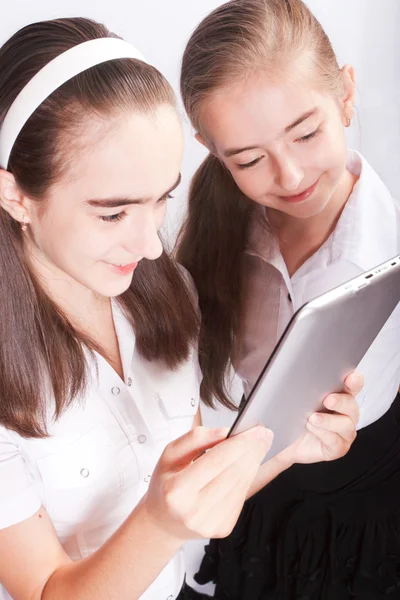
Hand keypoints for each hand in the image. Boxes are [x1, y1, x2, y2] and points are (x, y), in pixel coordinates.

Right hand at [142, 425, 272, 540]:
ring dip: (254, 463)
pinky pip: (241, 497)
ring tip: (259, 447)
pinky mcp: (223, 529)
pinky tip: (248, 465)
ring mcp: (210, 523)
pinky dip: (248, 479)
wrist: (164, 522)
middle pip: (233, 474)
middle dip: (252, 451)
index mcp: (177, 490)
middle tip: (264, 434)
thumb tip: (225, 431)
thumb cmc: (166, 484)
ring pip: (241, 486)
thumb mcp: (170, 454)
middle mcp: (194, 511)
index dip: (240, 444)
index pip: (217, 461)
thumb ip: (195, 438)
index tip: (257, 430)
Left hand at [277, 371, 362, 465]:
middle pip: (352, 405)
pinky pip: (336, 441)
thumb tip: (296, 372)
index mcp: (339, 395)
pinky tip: (311, 427)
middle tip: (327, 400)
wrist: (282, 439)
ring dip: (329, 420)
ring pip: (346, 425)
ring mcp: (343, 432)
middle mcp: (345, 413)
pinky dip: (323, 433)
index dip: (354, 381)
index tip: (350, 378)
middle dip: (341, 401)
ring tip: (312, 417)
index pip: (353, 385)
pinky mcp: (337, 448)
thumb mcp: (295, 396)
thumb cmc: (291, 414)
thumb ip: (303, 384)